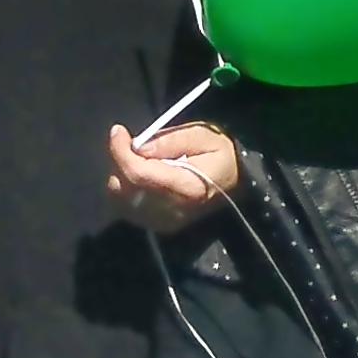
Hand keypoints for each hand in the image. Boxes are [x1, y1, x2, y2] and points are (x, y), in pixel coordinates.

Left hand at [104, 122, 240, 233]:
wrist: (238, 182)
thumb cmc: (221, 155)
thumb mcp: (203, 136)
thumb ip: (171, 140)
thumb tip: (138, 147)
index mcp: (186, 187)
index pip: (138, 173)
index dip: (120, 151)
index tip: (118, 131)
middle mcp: (172, 210)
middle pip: (125, 187)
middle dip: (120, 161)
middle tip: (129, 144)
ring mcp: (164, 221)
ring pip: (121, 200)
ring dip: (121, 175)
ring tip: (137, 160)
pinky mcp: (159, 226)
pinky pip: (127, 209)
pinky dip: (126, 190)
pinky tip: (140, 177)